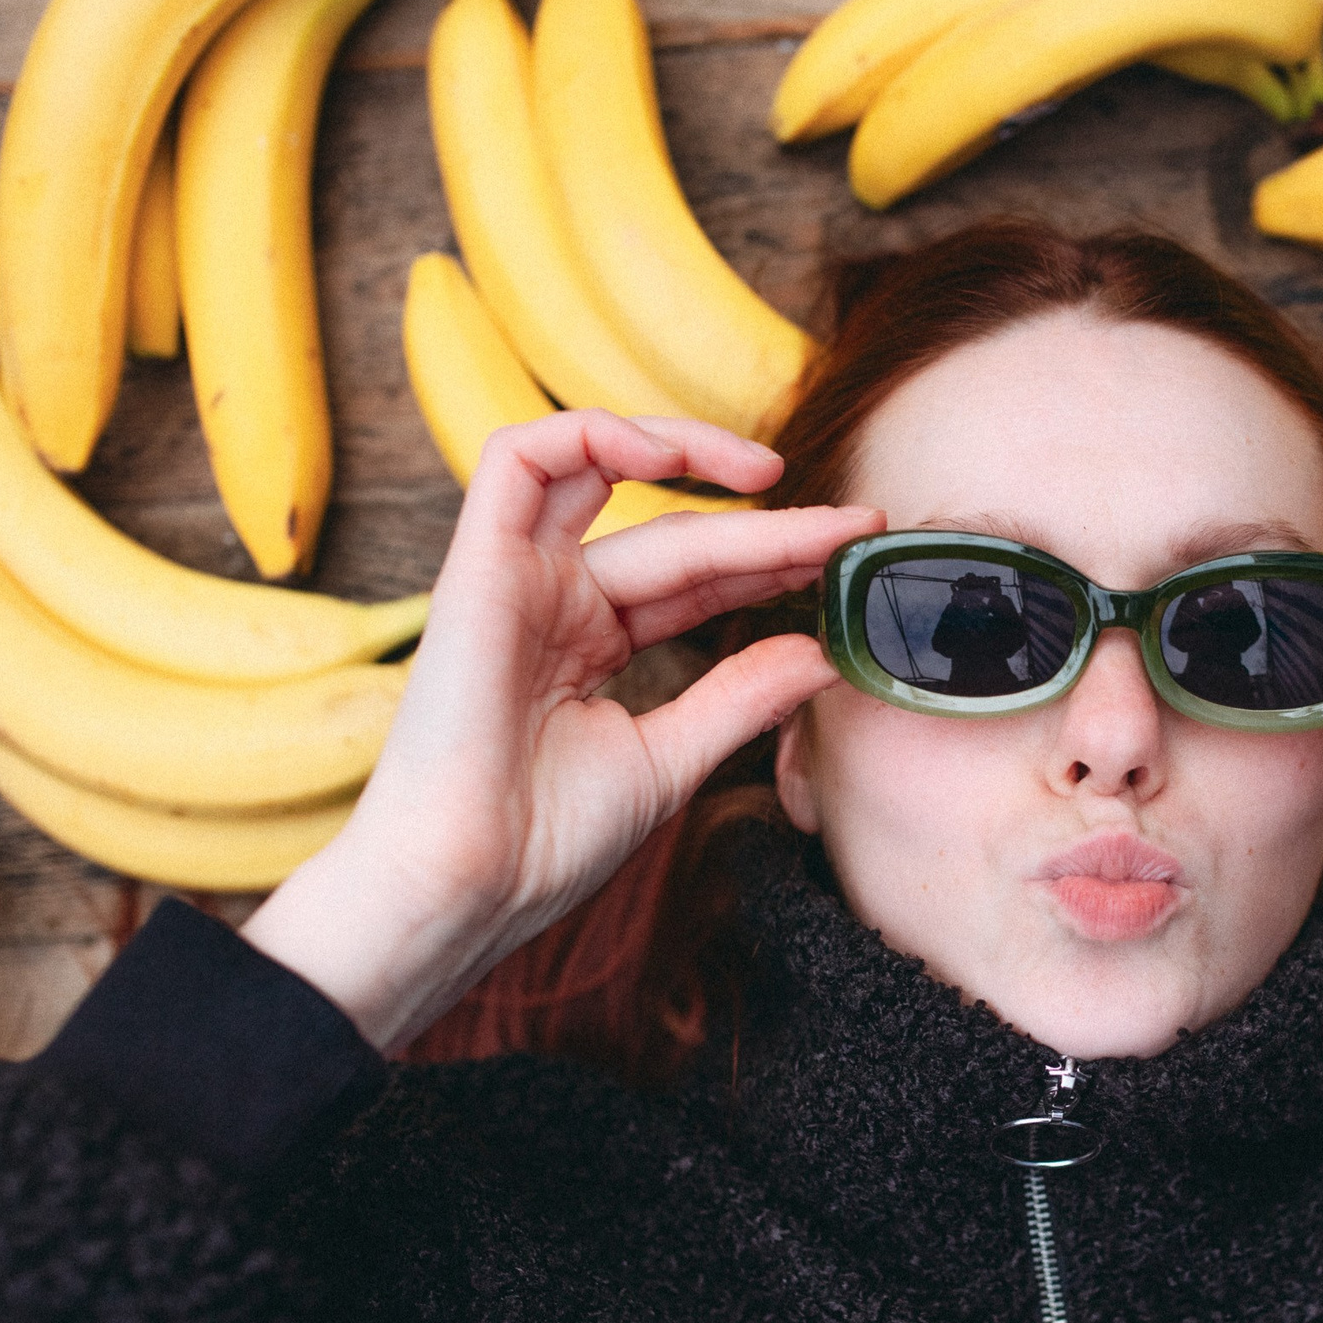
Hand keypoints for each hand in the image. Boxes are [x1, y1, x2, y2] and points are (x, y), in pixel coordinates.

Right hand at [243, 410, 882, 1050]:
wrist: (469, 888)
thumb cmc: (545, 844)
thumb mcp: (670, 759)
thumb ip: (741, 697)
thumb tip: (821, 653)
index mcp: (587, 645)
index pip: (695, 579)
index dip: (772, 559)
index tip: (852, 554)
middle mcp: (550, 601)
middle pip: (670, 533)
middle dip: (765, 526)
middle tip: (852, 526)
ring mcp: (513, 578)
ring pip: (599, 471)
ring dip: (683, 451)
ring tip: (771, 473)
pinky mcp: (475, 564)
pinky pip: (519, 458)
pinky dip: (591, 435)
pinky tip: (668, 455)